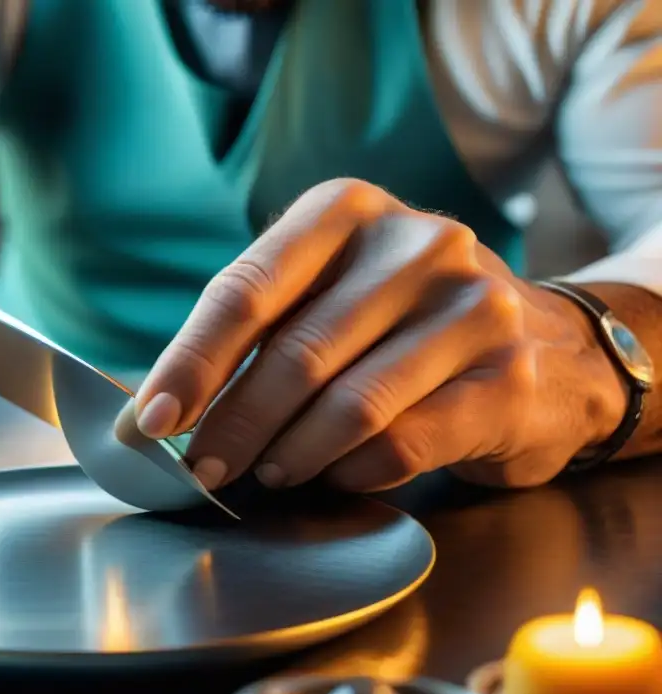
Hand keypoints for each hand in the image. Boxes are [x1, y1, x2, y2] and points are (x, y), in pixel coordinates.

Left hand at [134, 179, 627, 491]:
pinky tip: (336, 476)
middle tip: (201, 471)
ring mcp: (471, 306)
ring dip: (291, 453)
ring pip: (350, 403)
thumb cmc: (403, 324)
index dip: (190, 363)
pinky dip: (353, 471)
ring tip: (266, 474)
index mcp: (346, 211)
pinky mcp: (507, 376)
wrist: (549, 349)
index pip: (247, 291)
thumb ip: (259, 336)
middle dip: (233, 425)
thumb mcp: (330, 296)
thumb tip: (161, 407)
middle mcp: (415, 244)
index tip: (150, 420)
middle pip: (294, 352)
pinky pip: (403, 442)